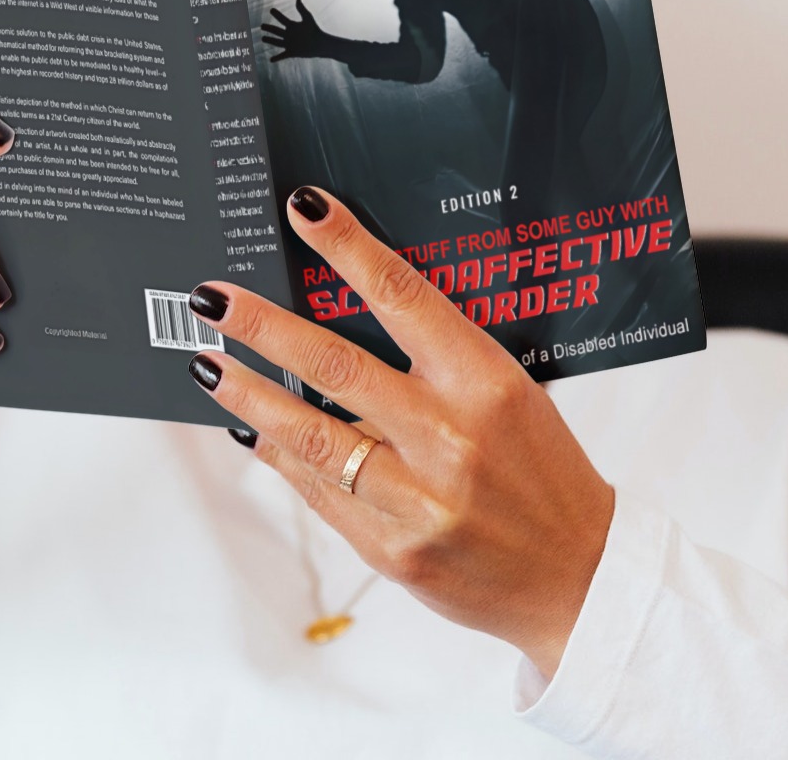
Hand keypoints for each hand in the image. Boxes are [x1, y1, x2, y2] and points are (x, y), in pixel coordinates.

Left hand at [183, 186, 613, 676]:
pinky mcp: (391, 550)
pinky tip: (250, 427)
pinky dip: (276, 454)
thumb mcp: (512, 395)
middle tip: (212, 298)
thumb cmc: (541, 472)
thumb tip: (350, 310)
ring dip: (248, 393)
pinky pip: (316, 490)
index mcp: (486, 383)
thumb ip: (440, 359)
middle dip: (262, 326)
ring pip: (308, 434)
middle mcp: (449, 436)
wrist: (579, 578)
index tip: (304, 208)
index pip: (404, 296)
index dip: (349, 247)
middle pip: (334, 366)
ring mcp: (417, 498)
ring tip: (208, 364)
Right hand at [261, 0, 331, 61]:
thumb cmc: (315, 30)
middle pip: (276, 30)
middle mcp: (289, 34)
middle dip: (269, 28)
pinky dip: (276, 58)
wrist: (321, 44)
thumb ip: (301, 8)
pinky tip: (271, 60)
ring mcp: (289, 44)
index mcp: (292, 26)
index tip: (271, 10)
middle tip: (262, 25)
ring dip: (269, 40)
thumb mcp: (307, 18)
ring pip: (276, 42)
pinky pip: (282, 56)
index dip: (277, 14)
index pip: (282, 19)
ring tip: (263, 38)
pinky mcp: (291, 52)